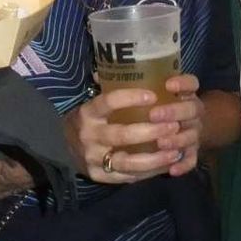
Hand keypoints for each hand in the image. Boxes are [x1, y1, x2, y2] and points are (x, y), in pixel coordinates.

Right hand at [63, 73, 203, 184]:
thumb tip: (130, 63)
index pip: (107, 102)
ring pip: (128, 162)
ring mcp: (94, 159)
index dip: (130, 98)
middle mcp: (89, 136)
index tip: (153, 96)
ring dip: (155, 157)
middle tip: (174, 125)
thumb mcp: (94, 103)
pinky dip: (150, 172)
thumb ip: (110, 89)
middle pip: (122, 135)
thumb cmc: (89, 120)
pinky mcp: (101, 177)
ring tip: (176, 150)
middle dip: (151, 131)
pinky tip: (167, 164)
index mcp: (87, 113)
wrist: (65, 148)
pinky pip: (129, 177)